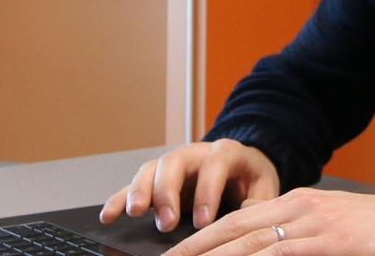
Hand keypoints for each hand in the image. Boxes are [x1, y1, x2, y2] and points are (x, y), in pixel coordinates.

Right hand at [99, 140, 280, 232]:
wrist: (244, 167)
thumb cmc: (252, 180)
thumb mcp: (265, 188)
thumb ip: (258, 202)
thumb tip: (250, 218)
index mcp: (226, 153)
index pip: (214, 165)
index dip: (207, 191)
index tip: (202, 221)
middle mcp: (195, 153)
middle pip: (175, 162)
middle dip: (167, 192)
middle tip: (165, 222)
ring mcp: (174, 164)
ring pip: (151, 169)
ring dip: (140, 191)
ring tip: (135, 213)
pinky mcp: (158, 179)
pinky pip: (134, 184)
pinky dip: (120, 198)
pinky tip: (109, 214)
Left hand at [163, 188, 374, 255]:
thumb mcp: (331, 229)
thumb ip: (295, 235)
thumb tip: (262, 244)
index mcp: (297, 203)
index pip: (237, 221)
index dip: (203, 238)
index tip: (177, 254)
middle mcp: (299, 208)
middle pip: (233, 231)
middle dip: (195, 249)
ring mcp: (313, 224)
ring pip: (250, 244)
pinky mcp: (329, 242)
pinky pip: (281, 255)